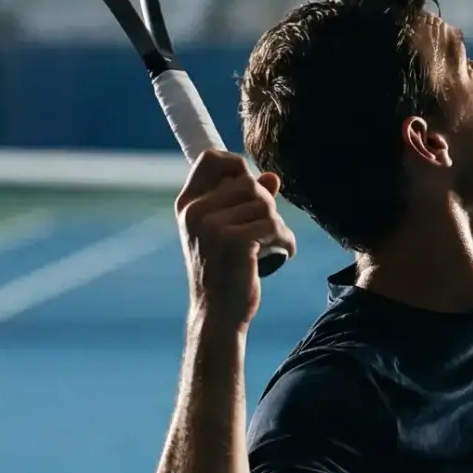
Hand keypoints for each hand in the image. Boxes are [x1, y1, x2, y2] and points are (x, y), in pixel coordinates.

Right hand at [174, 151, 294, 330]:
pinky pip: (273, 224)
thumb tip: (272, 177)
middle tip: (266, 231)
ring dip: (277, 225)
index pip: (210, 159)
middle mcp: (195, 211)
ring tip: (273, 244)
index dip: (236, 163)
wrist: (217, 314)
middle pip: (248, 182)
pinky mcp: (233, 240)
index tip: (253, 182)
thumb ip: (247, 202)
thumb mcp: (229, 231)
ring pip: (265, 203)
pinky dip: (285, 240)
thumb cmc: (225, 272)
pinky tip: (283, 253)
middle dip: (266, 205)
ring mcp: (211, 225)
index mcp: (188, 205)